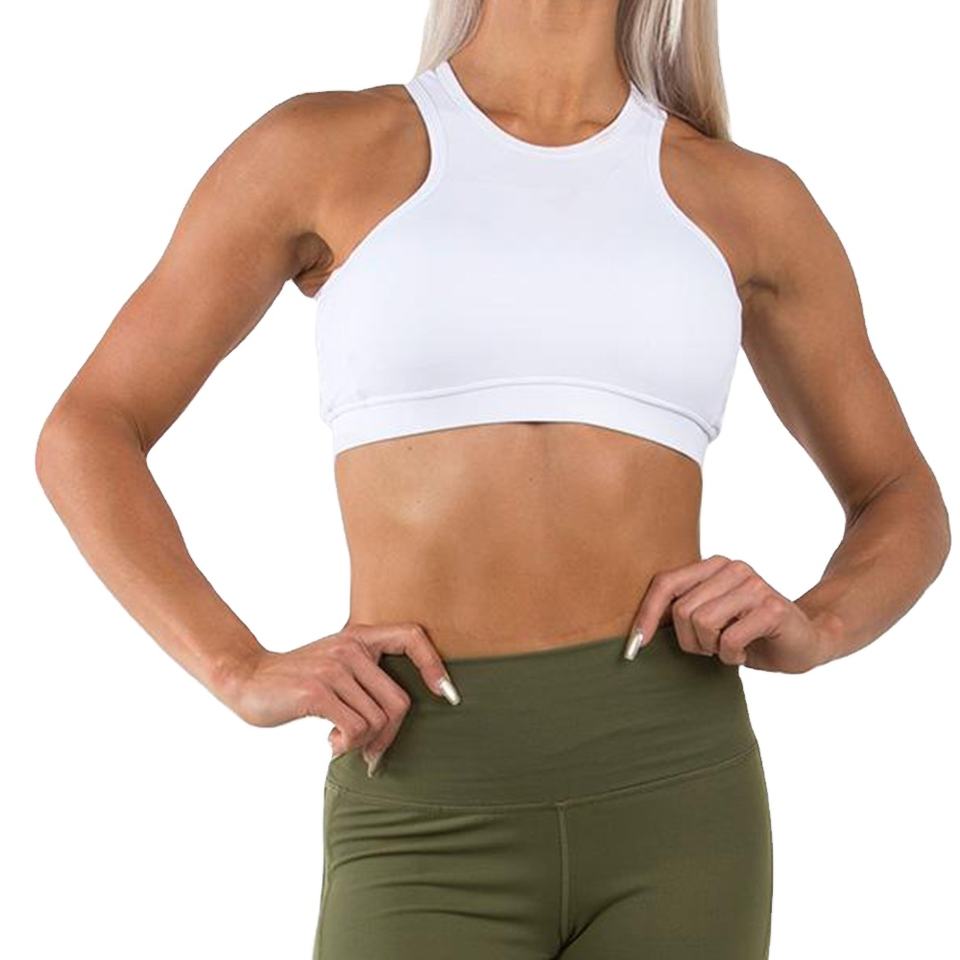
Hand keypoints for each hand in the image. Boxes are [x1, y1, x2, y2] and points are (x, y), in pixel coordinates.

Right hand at [223, 621, 459, 772]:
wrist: (248, 679)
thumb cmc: (297, 680)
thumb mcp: (337, 665)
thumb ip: (367, 678)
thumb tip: (397, 722)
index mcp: (360, 637)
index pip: (412, 636)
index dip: (435, 665)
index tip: (448, 695)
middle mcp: (351, 648)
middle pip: (399, 702)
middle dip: (390, 737)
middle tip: (373, 755)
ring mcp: (335, 668)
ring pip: (377, 721)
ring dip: (363, 744)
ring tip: (343, 744)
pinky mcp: (318, 691)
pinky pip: (355, 729)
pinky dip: (347, 745)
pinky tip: (331, 744)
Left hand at [624, 555, 830, 672]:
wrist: (806, 640)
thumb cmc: (749, 633)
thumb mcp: (710, 618)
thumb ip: (682, 610)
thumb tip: (636, 629)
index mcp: (713, 565)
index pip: (666, 583)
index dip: (645, 615)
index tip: (635, 647)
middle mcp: (732, 567)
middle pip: (681, 610)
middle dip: (690, 642)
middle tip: (712, 648)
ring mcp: (754, 585)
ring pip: (702, 623)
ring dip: (712, 648)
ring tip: (729, 648)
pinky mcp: (771, 608)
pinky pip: (729, 639)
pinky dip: (731, 656)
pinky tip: (745, 653)